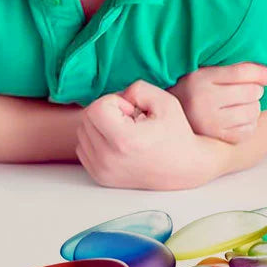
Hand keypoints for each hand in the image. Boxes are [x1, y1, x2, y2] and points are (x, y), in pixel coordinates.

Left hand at [76, 81, 227, 189]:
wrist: (185, 169)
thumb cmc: (176, 133)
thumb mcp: (165, 102)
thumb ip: (137, 89)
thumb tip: (117, 97)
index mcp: (125, 141)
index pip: (96, 108)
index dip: (113, 101)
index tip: (132, 111)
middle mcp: (109, 158)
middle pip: (86, 118)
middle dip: (106, 111)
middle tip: (129, 119)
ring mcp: (102, 170)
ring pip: (82, 132)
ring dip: (99, 125)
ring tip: (124, 130)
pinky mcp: (99, 177)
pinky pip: (82, 148)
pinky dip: (95, 140)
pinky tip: (116, 142)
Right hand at [169, 63, 266, 142]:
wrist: (164, 120)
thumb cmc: (192, 93)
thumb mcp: (205, 74)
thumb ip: (235, 70)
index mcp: (199, 79)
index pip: (243, 72)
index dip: (262, 73)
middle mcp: (202, 100)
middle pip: (253, 91)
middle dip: (253, 91)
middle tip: (239, 93)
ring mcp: (209, 121)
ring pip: (253, 111)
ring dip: (251, 108)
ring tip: (236, 106)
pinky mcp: (215, 138)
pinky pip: (248, 129)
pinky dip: (247, 124)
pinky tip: (234, 120)